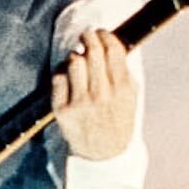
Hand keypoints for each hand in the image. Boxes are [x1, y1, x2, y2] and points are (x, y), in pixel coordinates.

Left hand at [52, 28, 136, 161]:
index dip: (106, 36)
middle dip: (89, 37)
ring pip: (74, 61)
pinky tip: (68, 76)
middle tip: (87, 35)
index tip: (102, 33)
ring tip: (79, 58)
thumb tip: (113, 43)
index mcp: (122, 90)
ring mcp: (80, 103)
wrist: (103, 155)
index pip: (113, 50)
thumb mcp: (130, 97)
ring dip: (76, 55)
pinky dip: (62, 72)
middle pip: (93, 52)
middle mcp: (101, 95)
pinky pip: (58, 77)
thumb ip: (124, 71)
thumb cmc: (117, 121)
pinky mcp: (62, 110)